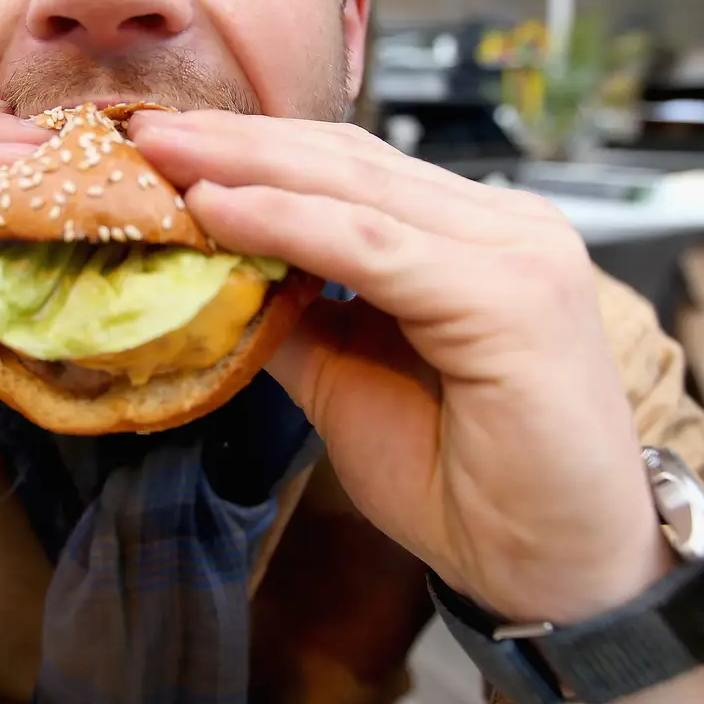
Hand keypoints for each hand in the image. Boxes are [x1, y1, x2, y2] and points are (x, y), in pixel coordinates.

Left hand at [130, 111, 667, 622]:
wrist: (559, 575)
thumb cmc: (473, 489)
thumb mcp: (349, 385)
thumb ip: (297, 320)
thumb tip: (209, 274)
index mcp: (476, 237)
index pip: (349, 171)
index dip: (254, 152)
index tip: (163, 145)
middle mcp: (507, 226)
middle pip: (347, 162)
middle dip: (236, 142)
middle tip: (144, 128)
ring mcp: (517, 252)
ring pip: (354, 190)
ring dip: (246, 167)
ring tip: (161, 154)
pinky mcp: (511, 295)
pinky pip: (370, 248)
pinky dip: (285, 223)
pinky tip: (216, 209)